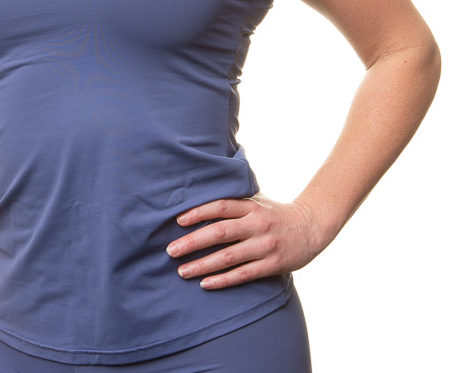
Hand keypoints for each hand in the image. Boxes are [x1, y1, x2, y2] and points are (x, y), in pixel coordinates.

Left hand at [166, 193, 324, 289]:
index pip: (220, 207)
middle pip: (220, 232)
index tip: (178, 221)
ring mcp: (265, 245)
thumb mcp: (256, 200)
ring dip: (203, 265)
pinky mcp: (273, 264)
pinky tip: (205, 284)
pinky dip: (223, 280)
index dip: (198, 213)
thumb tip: (199, 198)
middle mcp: (257, 224)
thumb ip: (234, 202)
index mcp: (251, 206)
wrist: (312, 226)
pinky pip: (243, 274)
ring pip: (229, 257)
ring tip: (182, 271)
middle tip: (171, 250)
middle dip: (193, 242)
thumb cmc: (274, 213)